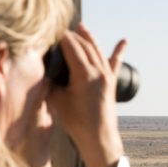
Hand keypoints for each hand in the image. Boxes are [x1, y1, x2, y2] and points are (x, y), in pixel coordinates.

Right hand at [46, 23, 126, 166]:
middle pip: (84, 45)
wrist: (99, 139)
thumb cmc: (76, 122)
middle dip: (71, 35)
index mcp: (84, 74)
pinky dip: (118, 50)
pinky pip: (115, 62)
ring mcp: (107, 76)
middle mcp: (98, 72)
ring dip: (88, 38)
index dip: (60, 36)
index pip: (70, 46)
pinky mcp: (112, 83)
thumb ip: (50, 80)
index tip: (50, 30)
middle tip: (59, 29)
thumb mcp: (56, 99)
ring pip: (97, 50)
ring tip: (81, 27)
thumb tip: (43, 67)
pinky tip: (124, 41)